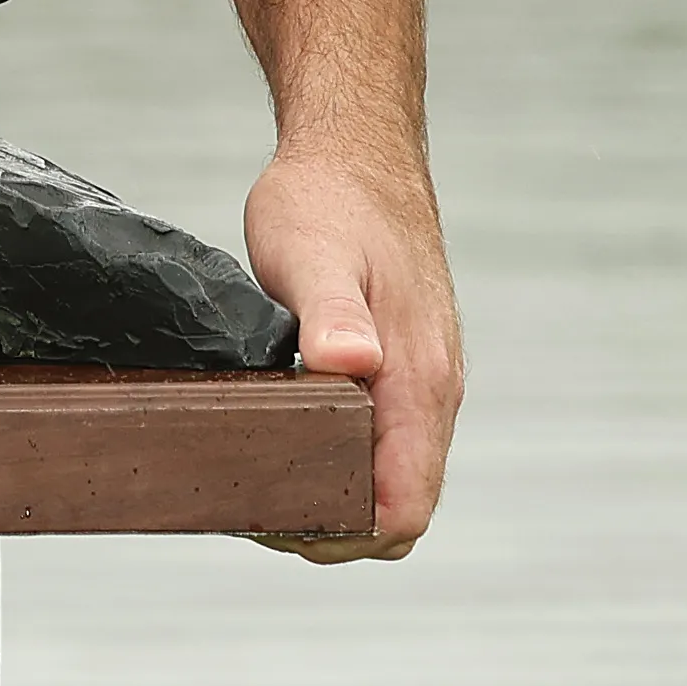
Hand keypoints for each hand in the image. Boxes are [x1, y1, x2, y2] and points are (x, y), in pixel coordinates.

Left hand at [241, 142, 459, 562]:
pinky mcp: (401, 368)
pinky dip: (340, 464)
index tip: (279, 523)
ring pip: (390, 479)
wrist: (356, 149)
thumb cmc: (329, 198)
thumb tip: (350, 367)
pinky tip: (285, 446)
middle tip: (255, 510)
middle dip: (334, 530)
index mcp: (418, 381)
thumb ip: (333, 316)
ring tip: (261, 482)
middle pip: (399, 509)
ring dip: (336, 499)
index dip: (347, 535)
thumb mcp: (313, 253)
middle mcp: (431, 391)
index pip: (404, 508)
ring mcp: (420, 381)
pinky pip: (382, 444)